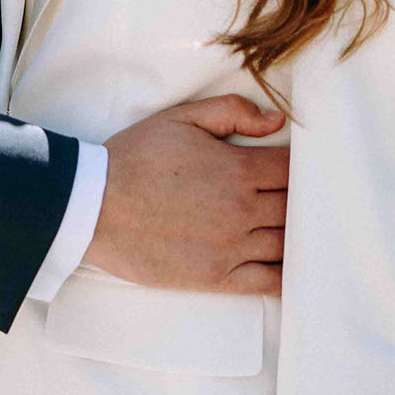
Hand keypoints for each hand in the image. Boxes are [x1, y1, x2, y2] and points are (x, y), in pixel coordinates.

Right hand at [83, 94, 288, 293]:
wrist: (95, 206)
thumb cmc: (136, 158)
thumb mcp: (181, 118)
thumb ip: (232, 112)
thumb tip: (276, 122)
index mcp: (237, 169)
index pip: (292, 171)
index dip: (299, 169)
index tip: (295, 169)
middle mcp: (242, 210)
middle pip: (294, 208)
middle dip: (299, 201)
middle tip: (298, 199)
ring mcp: (231, 247)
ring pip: (286, 244)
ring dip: (295, 235)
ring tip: (296, 230)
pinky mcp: (216, 277)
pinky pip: (268, 281)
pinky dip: (286, 275)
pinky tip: (289, 266)